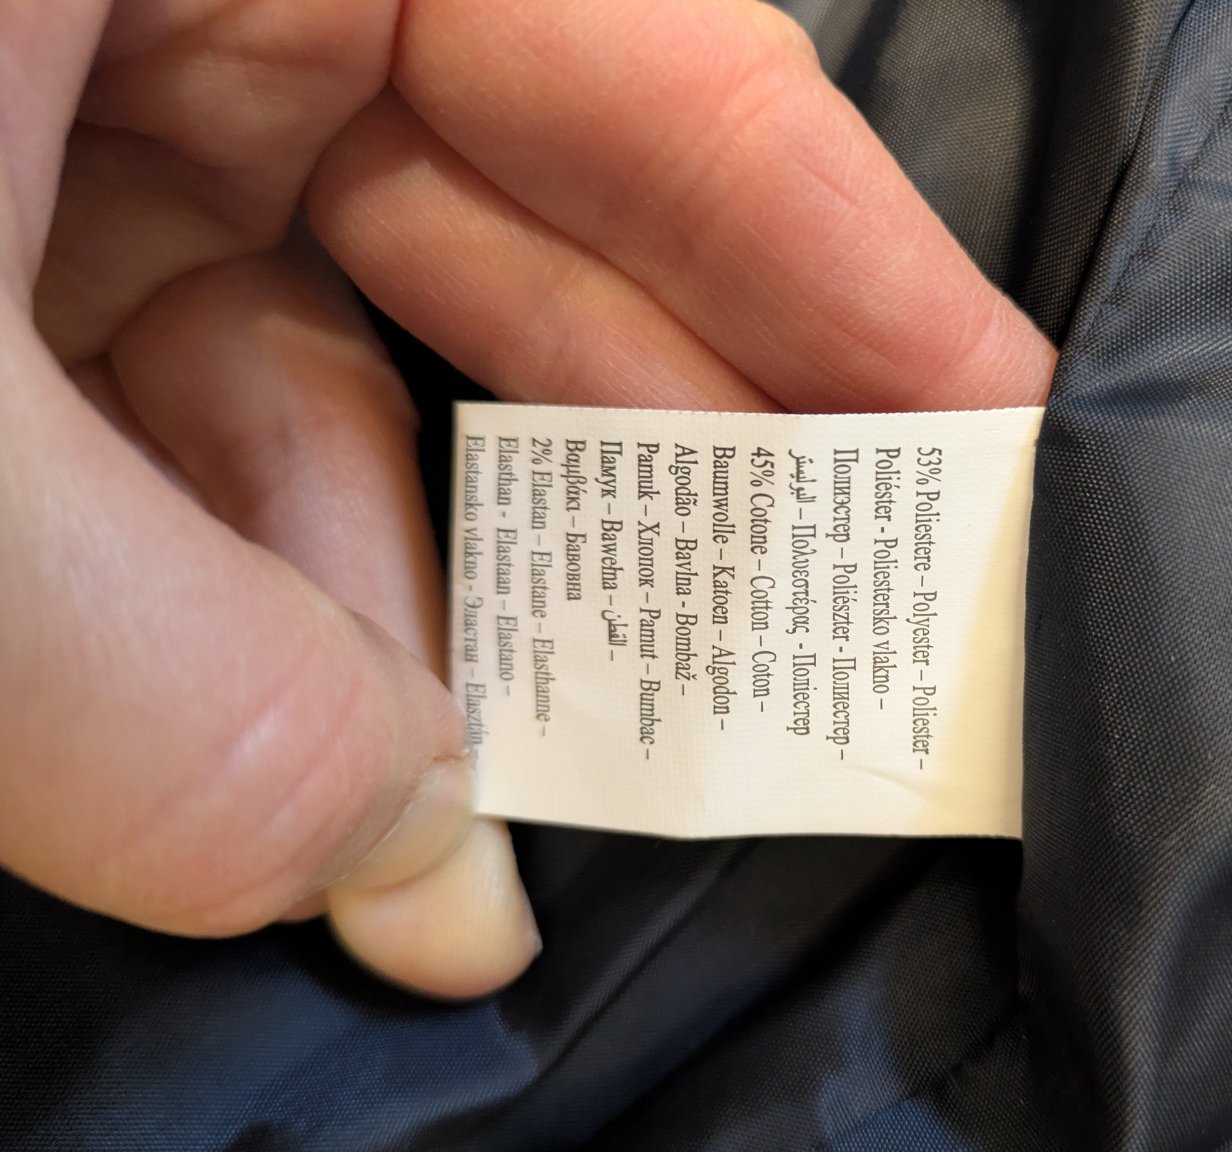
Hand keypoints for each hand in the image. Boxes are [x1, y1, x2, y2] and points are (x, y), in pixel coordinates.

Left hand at [0, 0, 1054, 998]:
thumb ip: (155, 662)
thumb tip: (384, 850)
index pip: (639, 58)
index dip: (849, 258)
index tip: (991, 443)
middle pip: (523, 214)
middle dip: (656, 464)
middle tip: (819, 650)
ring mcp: (84, 108)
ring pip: (345, 346)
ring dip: (424, 598)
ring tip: (515, 800)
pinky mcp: (12, 239)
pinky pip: (189, 405)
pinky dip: (257, 587)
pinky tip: (331, 756)